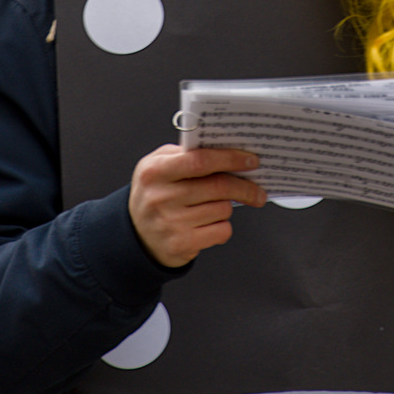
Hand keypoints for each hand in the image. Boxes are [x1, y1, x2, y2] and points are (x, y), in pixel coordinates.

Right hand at [129, 145, 265, 267]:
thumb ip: (185, 154)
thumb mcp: (157, 166)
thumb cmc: (154, 193)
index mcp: (155, 171)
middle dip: (244, 187)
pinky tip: (208, 224)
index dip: (230, 159)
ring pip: (223, 209)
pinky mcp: (182, 244)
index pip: (200, 161)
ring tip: (212, 206)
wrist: (136, 234)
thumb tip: (226, 150)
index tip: (250, 161)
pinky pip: (221, 231)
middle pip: (218, 187)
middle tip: (257, 190)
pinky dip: (223, 226)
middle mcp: (161, 197)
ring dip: (226, 207)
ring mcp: (171, 222)